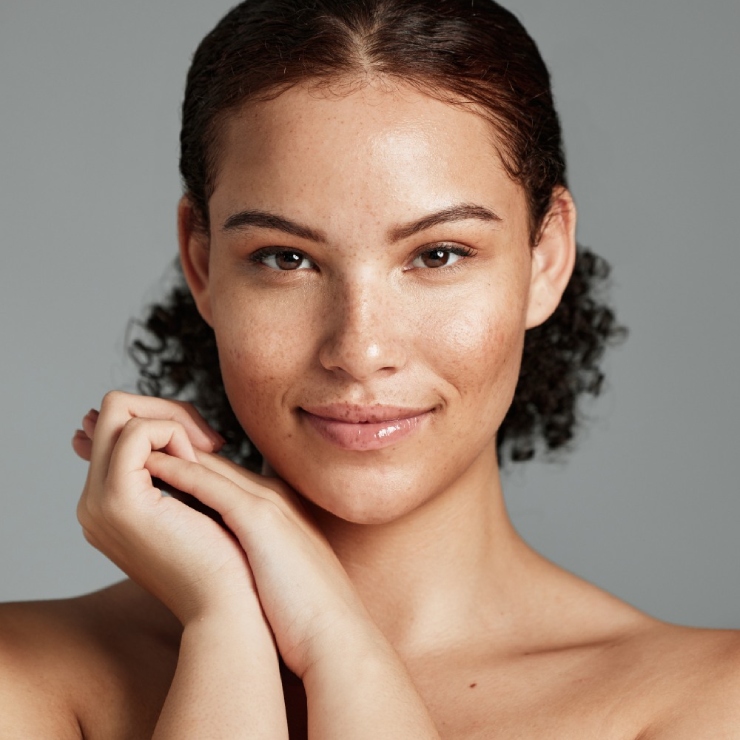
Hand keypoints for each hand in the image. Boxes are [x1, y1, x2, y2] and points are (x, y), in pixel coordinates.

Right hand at [74, 392, 260, 624]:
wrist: (230, 606)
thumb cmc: (226, 558)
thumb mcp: (197, 501)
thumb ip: (180, 467)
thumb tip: (181, 430)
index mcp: (110, 502)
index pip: (119, 430)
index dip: (166, 423)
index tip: (208, 447)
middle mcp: (94, 501)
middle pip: (115, 412)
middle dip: (169, 412)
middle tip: (211, 443)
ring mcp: (99, 501)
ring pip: (119, 410)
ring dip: (173, 421)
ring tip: (208, 453)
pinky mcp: (119, 500)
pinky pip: (136, 431)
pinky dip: (173, 433)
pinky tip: (199, 463)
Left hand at [143, 445, 375, 678]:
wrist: (336, 638)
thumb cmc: (303, 617)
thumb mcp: (273, 574)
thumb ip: (250, 555)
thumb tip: (217, 560)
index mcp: (276, 509)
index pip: (222, 477)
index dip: (186, 468)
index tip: (149, 469)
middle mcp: (273, 496)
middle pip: (214, 462)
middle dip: (173, 448)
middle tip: (132, 446)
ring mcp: (270, 504)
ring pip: (212, 465)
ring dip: (171, 450)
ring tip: (131, 447)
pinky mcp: (262, 520)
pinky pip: (214, 486)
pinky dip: (181, 472)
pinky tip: (151, 466)